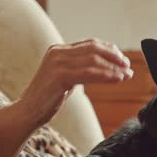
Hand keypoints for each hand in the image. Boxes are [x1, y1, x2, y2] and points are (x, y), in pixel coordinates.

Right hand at [18, 39, 133, 126]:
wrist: (28, 112)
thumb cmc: (47, 98)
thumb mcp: (64, 78)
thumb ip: (78, 68)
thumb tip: (104, 67)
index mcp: (58, 50)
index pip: (90, 43)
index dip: (110, 50)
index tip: (123, 60)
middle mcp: (57, 52)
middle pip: (94, 48)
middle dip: (114, 57)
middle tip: (128, 67)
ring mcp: (57, 63)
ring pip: (94, 60)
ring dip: (113, 68)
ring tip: (126, 76)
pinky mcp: (59, 76)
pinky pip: (89, 73)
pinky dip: (106, 76)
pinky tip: (117, 80)